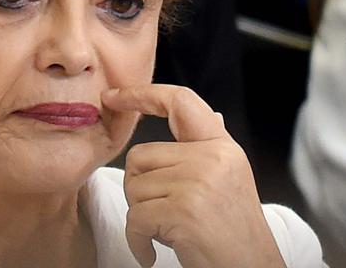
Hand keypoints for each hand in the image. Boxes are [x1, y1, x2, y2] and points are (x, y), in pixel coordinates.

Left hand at [102, 85, 285, 267]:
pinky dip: (137, 241)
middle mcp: (213, 157)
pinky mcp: (184, 210)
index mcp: (222, 146)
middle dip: (139, 188)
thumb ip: (211, 150)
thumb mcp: (231, 180)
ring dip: (141, 216)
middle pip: (139, 156)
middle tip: (163, 214)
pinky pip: (135, 218)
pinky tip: (153, 252)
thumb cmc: (234, 233)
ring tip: (169, 231)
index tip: (111, 96)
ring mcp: (199, 181)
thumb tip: (213, 115)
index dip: (141, 93)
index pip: (180, 101)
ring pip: (134, 187)